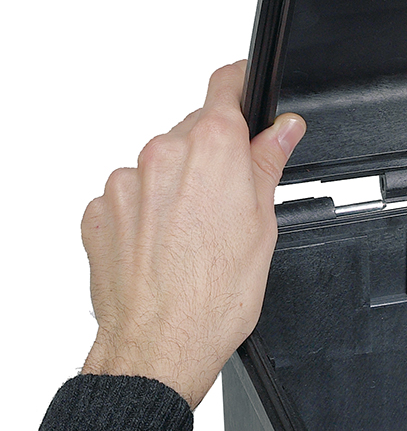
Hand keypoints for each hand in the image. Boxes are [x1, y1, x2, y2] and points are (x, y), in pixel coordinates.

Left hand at [80, 62, 304, 408]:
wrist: (160, 346)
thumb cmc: (214, 296)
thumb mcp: (263, 225)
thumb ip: (267, 165)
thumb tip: (282, 130)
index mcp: (211, 148)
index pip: (224, 87)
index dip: (241, 84)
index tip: (247, 86)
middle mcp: (162, 154)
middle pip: (193, 132)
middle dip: (213, 157)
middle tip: (232, 203)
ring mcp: (124, 183)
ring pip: (159, 167)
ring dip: (177, 188)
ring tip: (196, 239)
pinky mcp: (100, 211)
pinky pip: (129, 198)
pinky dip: (146, 215)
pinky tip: (166, 249)